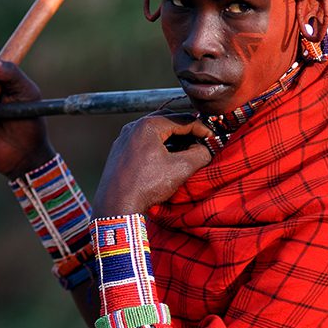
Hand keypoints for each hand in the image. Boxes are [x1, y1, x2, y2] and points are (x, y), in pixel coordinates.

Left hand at [92, 112, 212, 216]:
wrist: (115, 207)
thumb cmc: (147, 186)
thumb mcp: (181, 169)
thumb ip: (200, 154)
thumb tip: (206, 148)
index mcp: (148, 125)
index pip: (182, 120)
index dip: (201, 128)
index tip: (212, 138)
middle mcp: (133, 127)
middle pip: (167, 121)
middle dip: (186, 130)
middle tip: (201, 140)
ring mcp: (124, 139)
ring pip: (154, 132)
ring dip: (172, 139)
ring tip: (187, 151)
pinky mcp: (119, 152)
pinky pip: (143, 142)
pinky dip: (158, 146)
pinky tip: (168, 159)